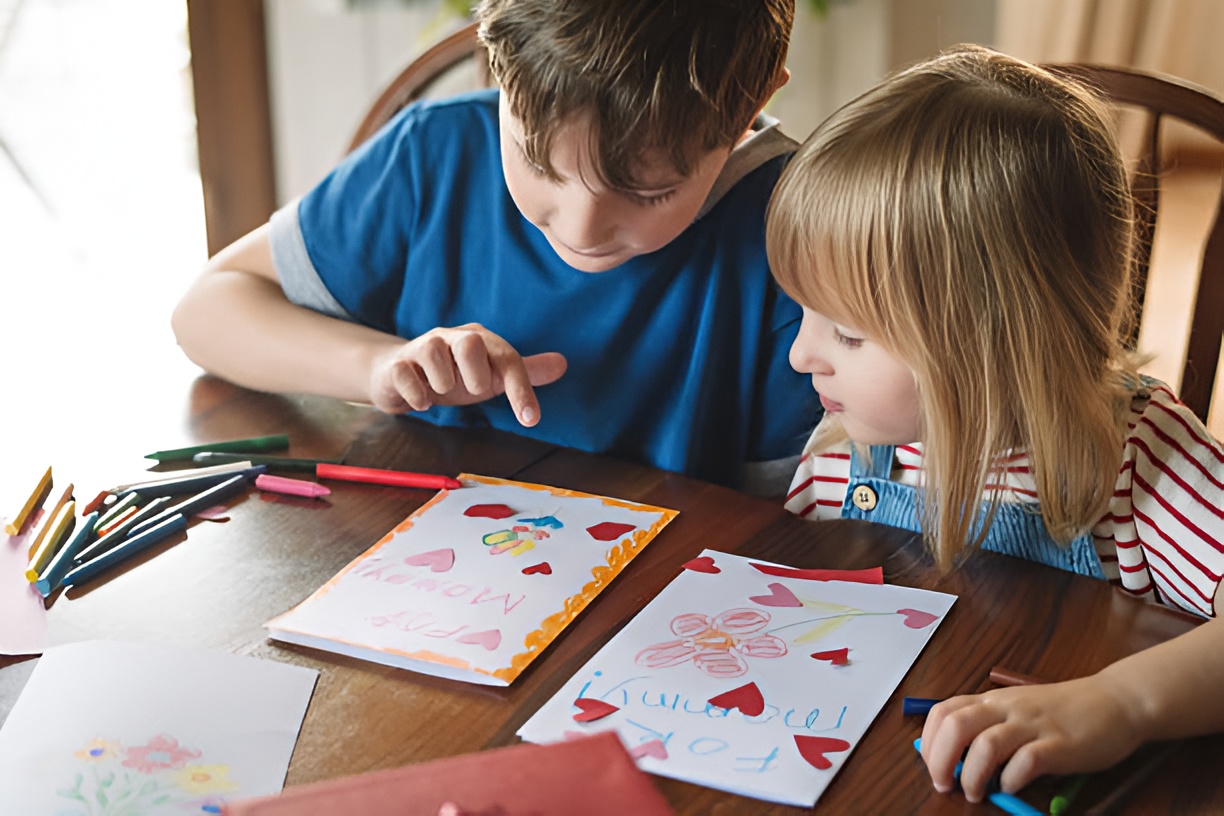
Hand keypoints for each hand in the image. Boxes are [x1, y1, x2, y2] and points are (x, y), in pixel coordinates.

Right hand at [369, 324, 566, 425]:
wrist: (401, 375)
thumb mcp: (491, 376)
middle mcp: (451, 338)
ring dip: (443, 382)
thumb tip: (563, 364)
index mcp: (480, 341)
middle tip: (473, 391)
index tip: (531, 419)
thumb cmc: (454, 375)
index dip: (521, 389)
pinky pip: (403, 373)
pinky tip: (422, 402)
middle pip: (470, 342)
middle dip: (476, 374)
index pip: (508, 359)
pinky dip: (416, 393)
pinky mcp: (396, 365)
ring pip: (432, 351)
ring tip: (442, 392)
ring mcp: (421, 348)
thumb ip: (524, 373)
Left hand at [919, 676, 1143, 800]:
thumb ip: (990, 728)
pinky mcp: (1060, 744)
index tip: (932, 766)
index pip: (943, 711)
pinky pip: (1026, 761)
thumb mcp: (1019, 711)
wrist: (1116, 701)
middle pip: (956, 726)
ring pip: (986, 744)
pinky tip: (1012, 787)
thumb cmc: (1063, 711)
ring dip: (972, 775)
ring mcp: (1034, 725)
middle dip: (939, 758)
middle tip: (944, 784)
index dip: (929, 740)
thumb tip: (956, 760)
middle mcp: (1007, 708)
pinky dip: (1011, 780)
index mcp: (993, 701)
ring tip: (975, 793)